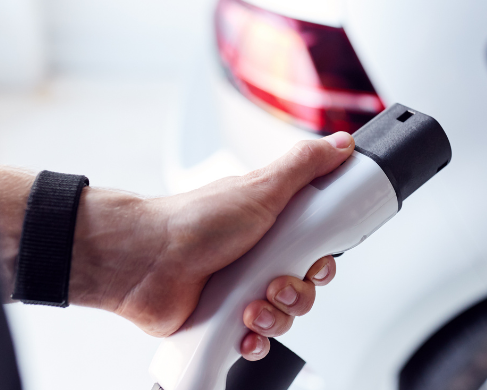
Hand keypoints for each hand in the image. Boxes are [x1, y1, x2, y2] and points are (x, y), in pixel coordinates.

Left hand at [69, 131, 354, 359]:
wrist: (146, 261)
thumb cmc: (195, 221)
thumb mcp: (261, 187)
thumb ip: (305, 166)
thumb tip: (339, 144)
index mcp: (272, 226)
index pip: (317, 250)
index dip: (321, 262)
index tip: (314, 262)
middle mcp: (258, 258)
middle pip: (304, 288)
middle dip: (297, 293)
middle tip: (276, 283)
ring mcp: (241, 290)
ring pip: (284, 317)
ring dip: (273, 316)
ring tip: (251, 305)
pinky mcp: (225, 320)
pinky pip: (257, 341)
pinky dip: (254, 340)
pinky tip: (242, 328)